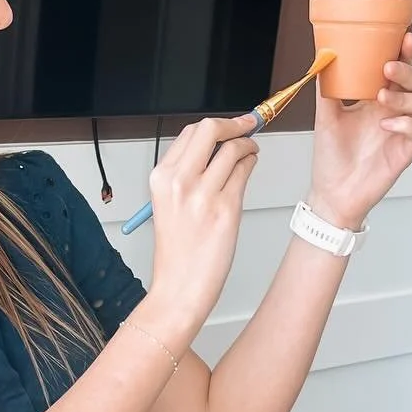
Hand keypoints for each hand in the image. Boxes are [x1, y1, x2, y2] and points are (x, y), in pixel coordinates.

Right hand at [147, 114, 259, 331]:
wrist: (180, 288)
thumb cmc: (178, 252)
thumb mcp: (169, 204)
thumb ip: (186, 174)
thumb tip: (215, 147)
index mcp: (161, 178)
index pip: (190, 133)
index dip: (215, 126)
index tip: (230, 126)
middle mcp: (179, 182)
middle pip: (210, 129)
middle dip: (235, 123)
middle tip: (249, 125)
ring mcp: (203, 195)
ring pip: (233, 148)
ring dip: (248, 145)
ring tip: (251, 152)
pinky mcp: (225, 208)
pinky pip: (244, 171)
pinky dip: (251, 164)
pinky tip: (249, 167)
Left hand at [307, 33, 411, 230]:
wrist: (332, 192)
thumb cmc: (331, 157)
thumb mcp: (324, 116)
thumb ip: (327, 88)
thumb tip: (323, 58)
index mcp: (377, 98)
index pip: (398, 70)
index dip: (406, 53)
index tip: (404, 38)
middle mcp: (393, 111)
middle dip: (408, 71)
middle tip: (388, 69)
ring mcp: (402, 130)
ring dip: (406, 96)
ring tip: (382, 99)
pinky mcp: (406, 151)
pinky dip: (406, 123)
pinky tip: (386, 125)